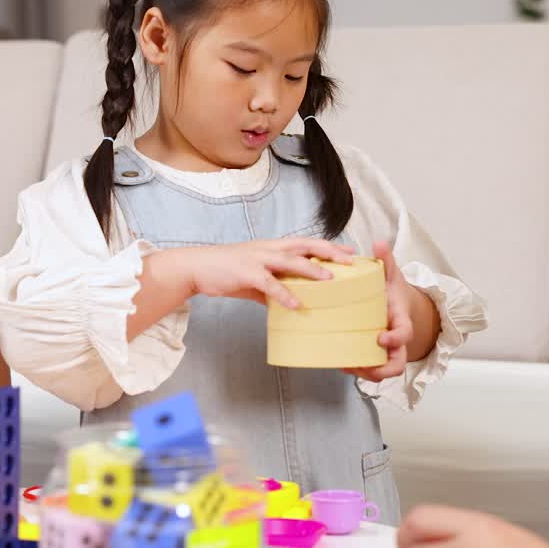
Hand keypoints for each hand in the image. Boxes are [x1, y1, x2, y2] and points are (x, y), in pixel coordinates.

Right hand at [179, 238, 354, 308]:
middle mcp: (270, 249)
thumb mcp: (255, 277)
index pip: (308, 243)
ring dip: (311, 269)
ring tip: (330, 280)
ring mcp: (258, 259)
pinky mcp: (246, 272)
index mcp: (274, 247)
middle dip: (330, 252)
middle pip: (306, 245)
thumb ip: (273, 287)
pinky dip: (283, 294)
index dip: (329, 246)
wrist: (198, 267)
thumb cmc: (227, 271)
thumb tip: (289, 303)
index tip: (351, 252)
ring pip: (290, 261)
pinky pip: (268, 283)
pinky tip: (296, 304)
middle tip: (350, 261)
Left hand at [346, 241, 413, 380]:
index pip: (405, 334)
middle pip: (398, 365)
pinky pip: (369, 368)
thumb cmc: (390, 288)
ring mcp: (385, 349)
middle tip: (361, 364)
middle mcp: (395, 338)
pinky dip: (356, 369)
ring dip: (365, 373)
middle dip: (381, 370)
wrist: (393, 301)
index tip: (380, 338)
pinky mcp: (374, 353)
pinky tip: (340, 362)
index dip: (395, 340)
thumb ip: (386, 260)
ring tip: (346, 365)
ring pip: (382, 372)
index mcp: (400, 319)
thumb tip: (379, 243)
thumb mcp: (389, 273)